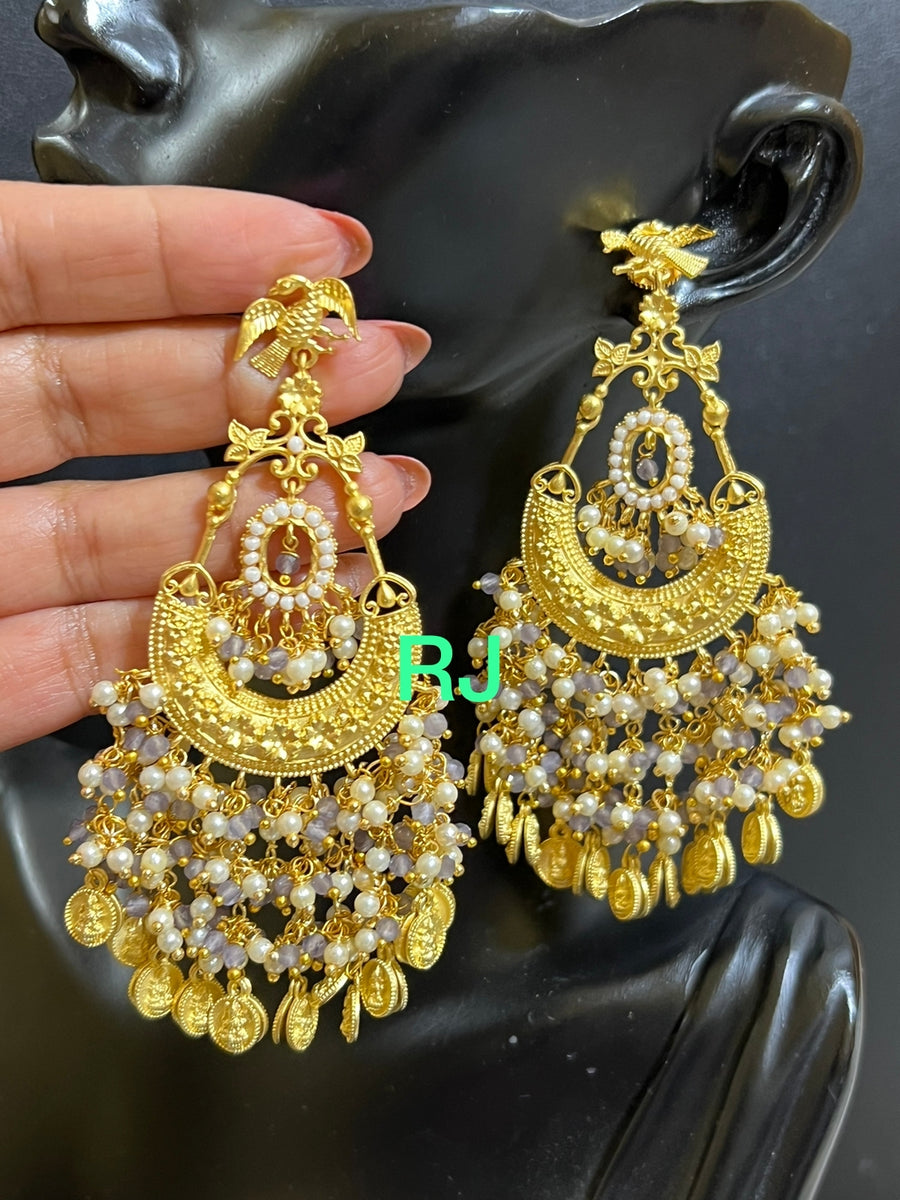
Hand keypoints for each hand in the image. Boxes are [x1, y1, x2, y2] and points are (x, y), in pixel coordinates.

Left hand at [0, 182, 430, 749]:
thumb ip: (4, 275)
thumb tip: (163, 272)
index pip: (44, 263)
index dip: (187, 248)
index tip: (322, 250)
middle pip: (108, 395)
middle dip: (256, 380)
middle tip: (383, 365)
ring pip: (120, 536)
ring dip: (259, 518)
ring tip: (387, 494)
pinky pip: (89, 659)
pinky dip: (197, 640)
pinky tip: (303, 609)